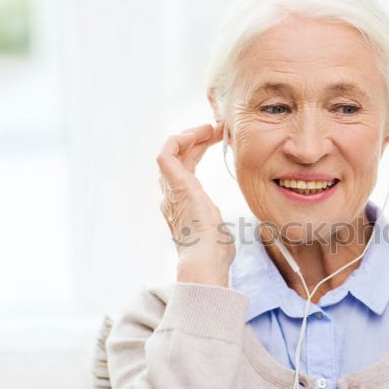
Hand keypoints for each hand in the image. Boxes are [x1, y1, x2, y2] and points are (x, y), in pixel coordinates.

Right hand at [156, 122, 234, 285]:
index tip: (218, 139)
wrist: (206, 262)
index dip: (199, 150)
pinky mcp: (175, 185)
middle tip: (218, 128)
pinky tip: (198, 133)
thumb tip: (221, 230)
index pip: (186, 168)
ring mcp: (171, 191)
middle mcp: (172, 196)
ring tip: (211, 127)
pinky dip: (179, 139)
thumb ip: (216, 225)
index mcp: (183, 205)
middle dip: (197, 139)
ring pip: (172, 152)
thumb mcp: (219, 233)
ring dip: (191, 135)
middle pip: (180, 158)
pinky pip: (167, 154)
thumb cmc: (215, 255)